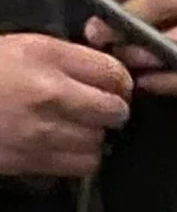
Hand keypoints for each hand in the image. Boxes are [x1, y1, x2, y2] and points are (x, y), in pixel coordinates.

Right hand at [0, 31, 134, 179]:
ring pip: (99, 142)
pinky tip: (64, 146)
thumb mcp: (23, 46)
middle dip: (113, 110)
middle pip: (116, 110)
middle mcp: (50, 93)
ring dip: (95, 137)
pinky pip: (79, 165)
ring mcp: (41, 131)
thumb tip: (108, 73)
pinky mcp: (31, 160)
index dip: (120, 81)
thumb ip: (67, 57)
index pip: (113, 73)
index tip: (113, 85)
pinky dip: (79, 158)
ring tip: (78, 128)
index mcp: (45, 56)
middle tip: (100, 109)